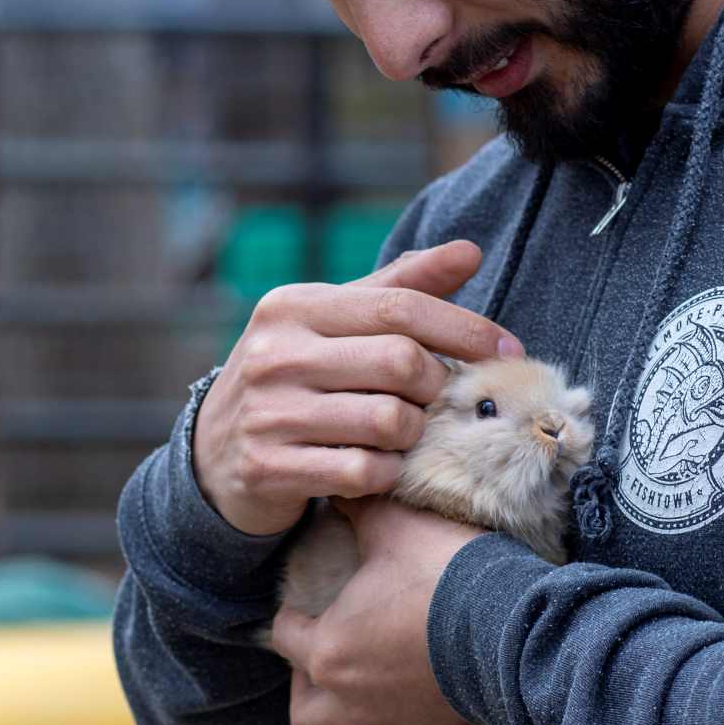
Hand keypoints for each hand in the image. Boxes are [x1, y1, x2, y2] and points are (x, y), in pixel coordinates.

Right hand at [191, 239, 522, 535]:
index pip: (398, 306)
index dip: (464, 328)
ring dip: (414, 434)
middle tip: (439, 399)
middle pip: (401, 363)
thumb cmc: (298, 377)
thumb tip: (471, 251)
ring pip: (388, 422)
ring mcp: (267, 413)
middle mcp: (274, 353)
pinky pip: (362, 472)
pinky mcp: (268, 467)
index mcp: (293, 306)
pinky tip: (380, 467)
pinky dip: (386, 473)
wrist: (216, 453)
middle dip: (437, 386)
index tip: (507, 348)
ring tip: (405, 433)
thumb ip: (401, 288)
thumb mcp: (335, 323)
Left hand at [268, 494, 489, 724]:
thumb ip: (360, 508)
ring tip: (384, 664)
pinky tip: (438, 674)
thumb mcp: (396, 525)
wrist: (517, 627)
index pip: (284, 640)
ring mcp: (399, 723)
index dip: (290, 618)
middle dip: (308, 688)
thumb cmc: (444, 573)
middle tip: (331, 654)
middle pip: (307, 715)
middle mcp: (354, 699)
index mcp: (329, 651)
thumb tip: (342, 488)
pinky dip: (419, 707)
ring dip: (363, 698)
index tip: (306, 605)